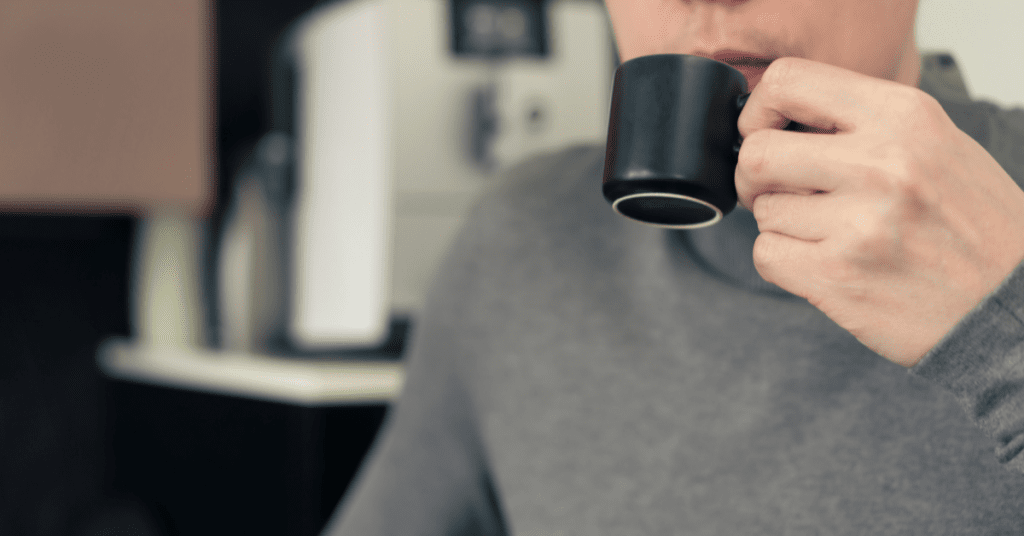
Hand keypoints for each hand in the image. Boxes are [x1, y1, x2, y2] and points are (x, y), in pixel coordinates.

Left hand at [735, 57, 1023, 366]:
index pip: (788, 82)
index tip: (765, 133)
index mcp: (903, 116)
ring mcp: (860, 222)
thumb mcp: (934, 145)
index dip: (759, 111)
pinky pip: (767, 255)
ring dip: (783, 225)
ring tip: (831, 235)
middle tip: (778, 193)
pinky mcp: (839, 276)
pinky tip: (824, 263)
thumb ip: (862, 124)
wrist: (1010, 303)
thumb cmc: (970, 225)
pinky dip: (784, 262)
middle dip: (755, 178)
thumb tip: (779, 120)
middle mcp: (882, 163)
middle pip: (757, 152)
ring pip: (763, 211)